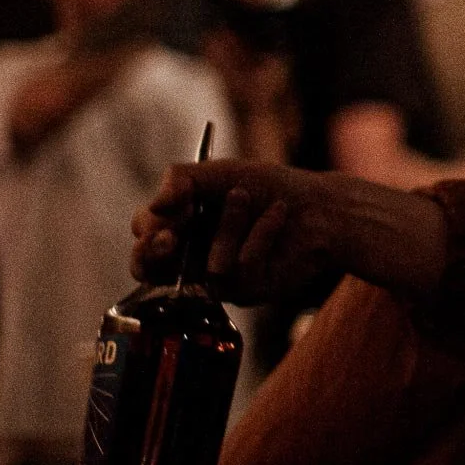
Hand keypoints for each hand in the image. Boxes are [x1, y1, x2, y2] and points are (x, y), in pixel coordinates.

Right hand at [131, 160, 445, 304]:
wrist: (320, 204)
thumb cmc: (270, 187)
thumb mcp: (222, 173)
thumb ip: (182, 180)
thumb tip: (155, 206)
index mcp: (181, 228)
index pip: (144, 240)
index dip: (147, 235)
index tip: (162, 222)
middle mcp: (193, 257)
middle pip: (150, 271)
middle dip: (154, 255)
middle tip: (170, 238)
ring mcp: (221, 278)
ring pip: (208, 268)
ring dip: (229, 225)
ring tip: (248, 198)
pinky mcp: (248, 291)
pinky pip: (242, 269)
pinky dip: (260, 234)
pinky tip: (277, 216)